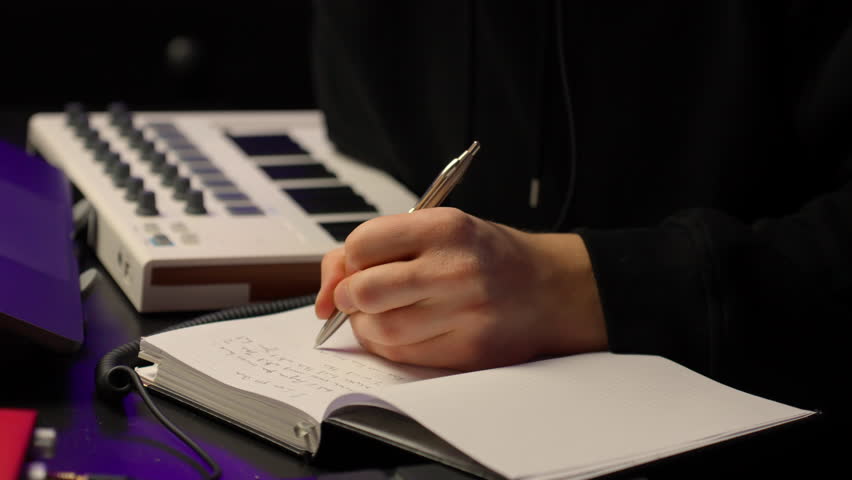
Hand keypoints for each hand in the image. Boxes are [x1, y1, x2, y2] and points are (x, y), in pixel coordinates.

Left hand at [315, 207, 606, 370]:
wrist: (550, 289)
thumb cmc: (488, 257)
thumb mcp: (442, 229)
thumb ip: (384, 246)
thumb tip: (329, 288)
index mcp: (446, 227)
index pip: (363, 243)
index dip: (347, 260)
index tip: (352, 268)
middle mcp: (455, 268)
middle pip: (365, 291)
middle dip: (348, 297)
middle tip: (355, 298)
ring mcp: (464, 312)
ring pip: (380, 329)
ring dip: (366, 325)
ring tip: (383, 314)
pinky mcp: (468, 349)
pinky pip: (403, 355)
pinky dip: (389, 345)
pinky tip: (404, 331)